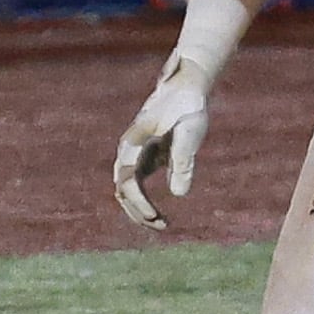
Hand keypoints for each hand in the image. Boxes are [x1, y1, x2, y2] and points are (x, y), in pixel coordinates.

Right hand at [112, 53, 216, 229]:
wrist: (187, 87)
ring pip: (127, 190)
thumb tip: (179, 194)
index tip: (155, 217)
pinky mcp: (145, 158)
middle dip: (138, 211)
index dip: (138, 202)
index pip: (127, 181)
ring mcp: (134, 155)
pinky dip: (145, 203)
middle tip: (162, 226)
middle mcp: (128, 151)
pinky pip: (136, 187)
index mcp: (133, 143)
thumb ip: (184, 160)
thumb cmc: (189, 107)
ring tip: (163, 224)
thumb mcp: (191, 132)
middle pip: (122, 189)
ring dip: (139, 210)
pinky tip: (162, 215)